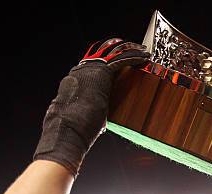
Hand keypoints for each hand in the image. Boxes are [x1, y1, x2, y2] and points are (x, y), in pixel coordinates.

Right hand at [34, 38, 149, 173]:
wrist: (67, 126)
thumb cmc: (73, 128)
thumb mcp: (82, 117)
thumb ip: (91, 115)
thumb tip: (100, 126)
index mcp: (76, 79)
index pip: (92, 63)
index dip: (106, 60)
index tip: (117, 61)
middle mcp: (82, 70)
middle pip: (102, 52)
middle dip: (119, 48)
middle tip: (133, 49)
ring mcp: (91, 69)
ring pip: (112, 51)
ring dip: (129, 49)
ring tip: (142, 50)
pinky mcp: (102, 72)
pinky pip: (121, 60)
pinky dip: (133, 57)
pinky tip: (144, 58)